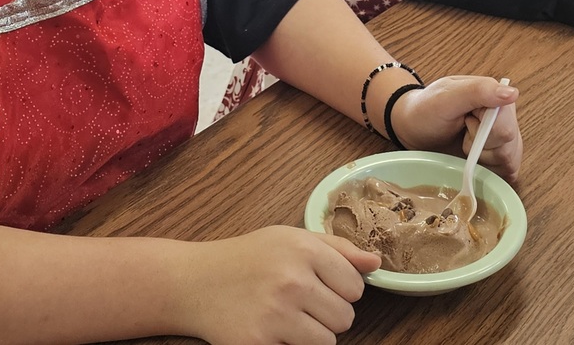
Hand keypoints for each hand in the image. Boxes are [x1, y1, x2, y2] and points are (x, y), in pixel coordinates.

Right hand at [184, 227, 378, 344]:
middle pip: (345, 318)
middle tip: (300, 302)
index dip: (341, 288)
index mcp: (303, 249)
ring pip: (327, 343)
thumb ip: (337, 249)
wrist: (196, 281)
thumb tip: (376, 264)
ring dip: (313, 336)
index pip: (356, 286)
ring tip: (288, 318)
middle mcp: (292, 281)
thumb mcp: (290, 238)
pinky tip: (272, 331)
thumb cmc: (249, 257)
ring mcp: (275, 316)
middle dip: (328, 314)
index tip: (320, 284)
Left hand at [391, 76, 521, 182]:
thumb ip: (478, 91)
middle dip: (480, 146)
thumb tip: (512, 93)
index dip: (482, 134)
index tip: (465, 123)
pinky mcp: (500, 154)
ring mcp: (505, 137)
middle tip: (462, 130)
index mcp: (497, 96)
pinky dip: (488, 169)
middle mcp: (505, 116)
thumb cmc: (426, 109)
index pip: (506, 129)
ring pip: (508, 161)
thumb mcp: (446, 97)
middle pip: (508, 147)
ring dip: (483, 158)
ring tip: (464, 141)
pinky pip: (507, 170)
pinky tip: (473, 158)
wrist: (414, 128)